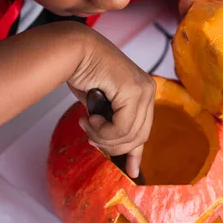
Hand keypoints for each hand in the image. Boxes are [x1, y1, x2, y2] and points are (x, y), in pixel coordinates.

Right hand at [67, 29, 155, 178]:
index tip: (130, 171)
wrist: (74, 51)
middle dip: (111, 145)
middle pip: (137, 137)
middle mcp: (148, 90)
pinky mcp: (134, 90)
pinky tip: (89, 117)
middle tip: (90, 137)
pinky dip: (102, 129)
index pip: (143, 130)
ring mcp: (143, 89)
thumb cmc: (83, 73)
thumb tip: (115, 151)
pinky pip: (121, 127)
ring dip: (102, 136)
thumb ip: (111, 124)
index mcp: (143, 92)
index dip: (135, 153)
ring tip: (87, 123)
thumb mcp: (101, 106)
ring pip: (128, 134)